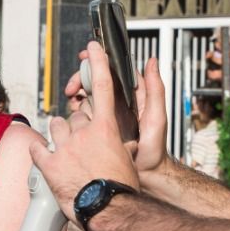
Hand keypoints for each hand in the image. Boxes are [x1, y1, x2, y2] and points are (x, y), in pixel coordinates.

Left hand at [33, 42, 140, 221]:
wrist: (108, 210)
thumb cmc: (122, 189)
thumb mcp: (128, 161)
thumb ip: (120, 147)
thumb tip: (123, 148)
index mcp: (106, 129)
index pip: (102, 88)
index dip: (97, 64)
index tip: (92, 49)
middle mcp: (83, 133)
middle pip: (75, 116)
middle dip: (77, 127)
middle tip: (82, 148)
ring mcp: (64, 147)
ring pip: (55, 127)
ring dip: (58, 136)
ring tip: (65, 153)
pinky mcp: (49, 164)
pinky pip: (37, 149)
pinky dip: (39, 152)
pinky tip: (44, 159)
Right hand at [60, 47, 168, 175]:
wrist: (146, 174)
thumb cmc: (155, 149)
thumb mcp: (157, 117)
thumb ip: (155, 89)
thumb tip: (152, 62)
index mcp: (132, 97)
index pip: (113, 72)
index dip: (99, 62)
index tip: (88, 56)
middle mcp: (118, 105)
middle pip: (95, 83)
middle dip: (81, 80)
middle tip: (73, 87)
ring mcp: (107, 118)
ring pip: (87, 99)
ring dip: (77, 97)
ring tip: (72, 100)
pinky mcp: (98, 131)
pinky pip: (83, 118)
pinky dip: (76, 114)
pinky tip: (74, 116)